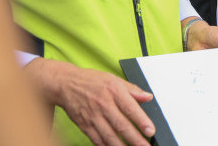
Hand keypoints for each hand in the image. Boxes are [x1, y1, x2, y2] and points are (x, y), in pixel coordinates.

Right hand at [27, 59, 154, 145]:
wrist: (66, 84)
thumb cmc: (92, 81)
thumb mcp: (115, 79)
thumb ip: (133, 90)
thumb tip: (148, 97)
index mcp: (114, 91)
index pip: (131, 108)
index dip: (142, 121)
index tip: (151, 131)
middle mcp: (103, 105)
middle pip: (121, 125)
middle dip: (135, 138)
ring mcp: (93, 116)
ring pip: (109, 135)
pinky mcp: (84, 125)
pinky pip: (96, 139)